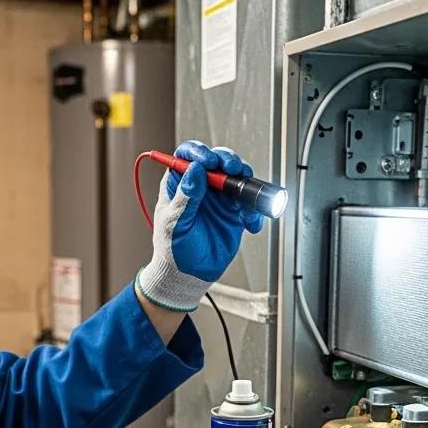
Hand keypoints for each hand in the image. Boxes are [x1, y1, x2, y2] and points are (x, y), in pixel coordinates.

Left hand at [136, 141, 262, 311]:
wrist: (189, 274)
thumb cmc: (173, 250)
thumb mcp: (175, 223)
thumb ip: (185, 198)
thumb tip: (195, 170)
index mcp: (179, 184)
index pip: (187, 156)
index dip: (199, 153)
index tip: (209, 161)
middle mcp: (201, 186)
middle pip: (217, 161)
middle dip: (228, 161)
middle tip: (234, 170)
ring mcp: (219, 198)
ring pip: (236, 177)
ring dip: (245, 180)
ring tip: (245, 196)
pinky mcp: (234, 212)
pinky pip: (249, 202)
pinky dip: (254, 210)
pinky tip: (249, 223)